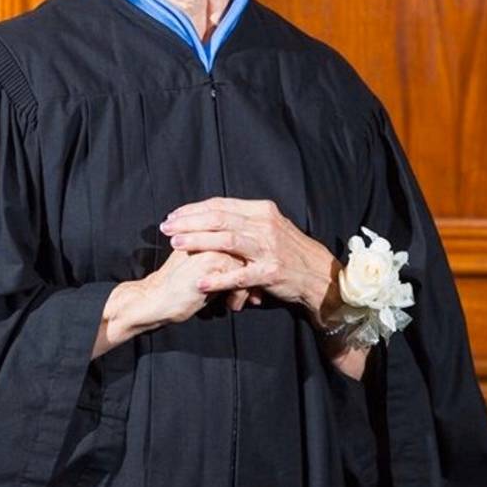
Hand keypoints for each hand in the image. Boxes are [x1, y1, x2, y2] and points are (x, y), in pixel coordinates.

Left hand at [159, 196, 341, 325]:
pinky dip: (219, 279)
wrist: (319, 275)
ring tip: (177, 245)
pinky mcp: (271, 272)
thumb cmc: (289, 252)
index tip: (173, 215)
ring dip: (198, 242)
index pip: (221, 205)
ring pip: (227, 241)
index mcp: (262, 211)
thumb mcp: (270, 227)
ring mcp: (269, 249)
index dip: (194, 209)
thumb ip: (244, 220)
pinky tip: (200, 282)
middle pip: (219, 219)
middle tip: (167, 227)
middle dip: (189, 223)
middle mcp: (265, 225)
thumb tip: (213, 214)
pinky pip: (240, 275)